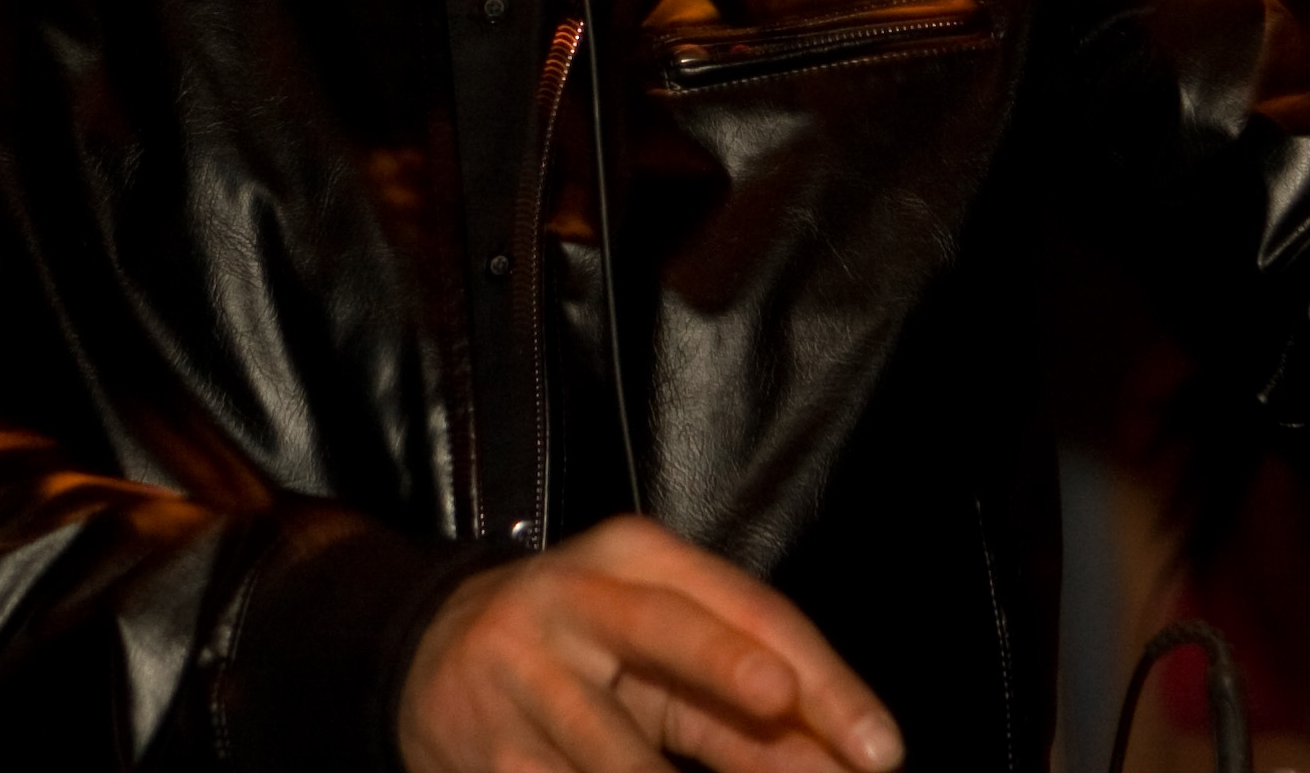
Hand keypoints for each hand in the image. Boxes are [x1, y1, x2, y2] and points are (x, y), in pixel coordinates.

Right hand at [399, 515, 905, 772]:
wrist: (428, 656)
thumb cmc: (586, 652)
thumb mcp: (664, 654)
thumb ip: (745, 705)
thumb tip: (846, 765)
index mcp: (638, 558)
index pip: (747, 608)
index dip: (821, 678)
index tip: (881, 747)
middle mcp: (577, 599)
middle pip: (663, 626)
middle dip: (730, 668)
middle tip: (784, 702)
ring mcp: (524, 673)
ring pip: (616, 749)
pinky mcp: (486, 749)